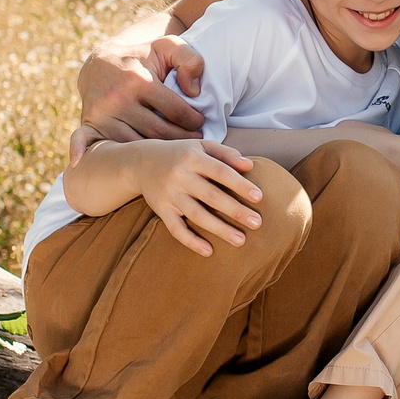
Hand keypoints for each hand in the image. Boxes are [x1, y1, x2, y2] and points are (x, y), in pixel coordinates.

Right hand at [78, 33, 204, 143]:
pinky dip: (95, 152)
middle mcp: (117, 98)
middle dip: (182, 139)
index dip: (194, 120)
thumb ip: (189, 59)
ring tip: (175, 149)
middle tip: (195, 140)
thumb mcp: (168, 45)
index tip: (201, 123)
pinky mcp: (91, 122)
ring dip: (160, 151)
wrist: (101, 60)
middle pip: (159, 132)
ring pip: (138, 144)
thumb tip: (193, 91)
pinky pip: (93, 142)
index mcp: (138, 80)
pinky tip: (98, 161)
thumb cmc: (141, 55)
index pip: (176, 111)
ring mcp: (102, 113)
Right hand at [134, 140, 264, 256]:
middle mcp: (180, 176)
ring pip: (196, 215)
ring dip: (219, 229)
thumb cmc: (181, 154)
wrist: (141, 162)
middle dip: (235, 211)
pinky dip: (191, 241)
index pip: (220, 171)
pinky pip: (176, 229)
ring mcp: (169, 195)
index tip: (258, 197)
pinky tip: (209, 251)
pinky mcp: (161, 210)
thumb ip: (226, 154)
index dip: (239, 184)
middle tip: (257, 223)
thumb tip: (250, 165)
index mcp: (192, 158)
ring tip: (240, 240)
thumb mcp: (201, 147)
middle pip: (211, 196)